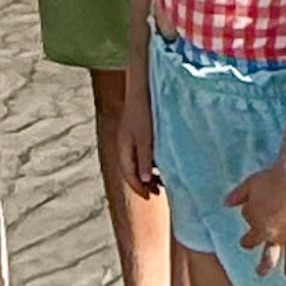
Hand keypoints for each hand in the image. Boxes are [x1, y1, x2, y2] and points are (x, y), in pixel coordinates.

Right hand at [119, 74, 159, 200]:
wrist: (142, 88)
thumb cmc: (144, 112)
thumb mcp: (146, 138)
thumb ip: (145, 160)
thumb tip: (145, 181)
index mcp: (124, 148)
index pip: (129, 174)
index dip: (139, 188)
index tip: (151, 197)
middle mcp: (125, 145)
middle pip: (132, 170)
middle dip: (143, 183)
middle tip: (158, 192)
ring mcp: (131, 139)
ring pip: (137, 163)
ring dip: (148, 174)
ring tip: (162, 181)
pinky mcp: (138, 132)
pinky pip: (142, 154)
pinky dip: (150, 163)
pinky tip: (161, 163)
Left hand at [232, 167, 285, 274]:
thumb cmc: (272, 179)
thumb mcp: (250, 184)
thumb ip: (237, 195)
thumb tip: (224, 203)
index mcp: (252, 216)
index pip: (247, 216)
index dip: (251, 209)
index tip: (256, 203)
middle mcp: (264, 230)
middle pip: (252, 241)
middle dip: (247, 243)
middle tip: (244, 244)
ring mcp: (281, 236)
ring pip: (270, 256)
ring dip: (264, 266)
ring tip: (260, 272)